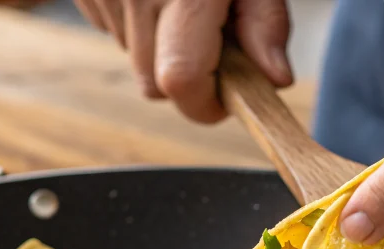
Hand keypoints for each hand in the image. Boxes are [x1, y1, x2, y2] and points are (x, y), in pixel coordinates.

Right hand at [75, 0, 292, 122]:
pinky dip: (135, 23)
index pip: (182, 82)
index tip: (226, 99)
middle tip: (215, 39)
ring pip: (132, 60)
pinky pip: (109, 30)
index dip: (207, 103)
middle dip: (188, 78)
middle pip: (155, 85)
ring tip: (183, 3)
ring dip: (160, 49)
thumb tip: (273, 80)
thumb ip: (265, 23)